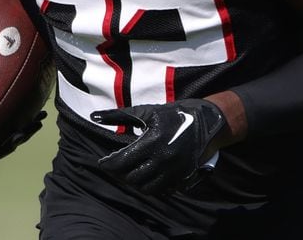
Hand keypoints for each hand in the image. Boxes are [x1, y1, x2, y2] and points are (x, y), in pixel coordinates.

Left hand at [90, 98, 226, 194]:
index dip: (108, 165)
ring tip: (128, 173)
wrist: (208, 122)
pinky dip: (151, 187)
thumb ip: (119, 116)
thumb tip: (94, 116)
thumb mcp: (147, 111)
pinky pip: (162, 191)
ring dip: (134, 182)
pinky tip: (146, 176)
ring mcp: (175, 171)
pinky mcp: (183, 177)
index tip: (102, 163)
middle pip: (133, 178)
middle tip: (114, 167)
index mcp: (153, 142)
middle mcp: (164, 159)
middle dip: (119, 174)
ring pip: (147, 188)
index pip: (122, 162)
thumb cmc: (174, 114)